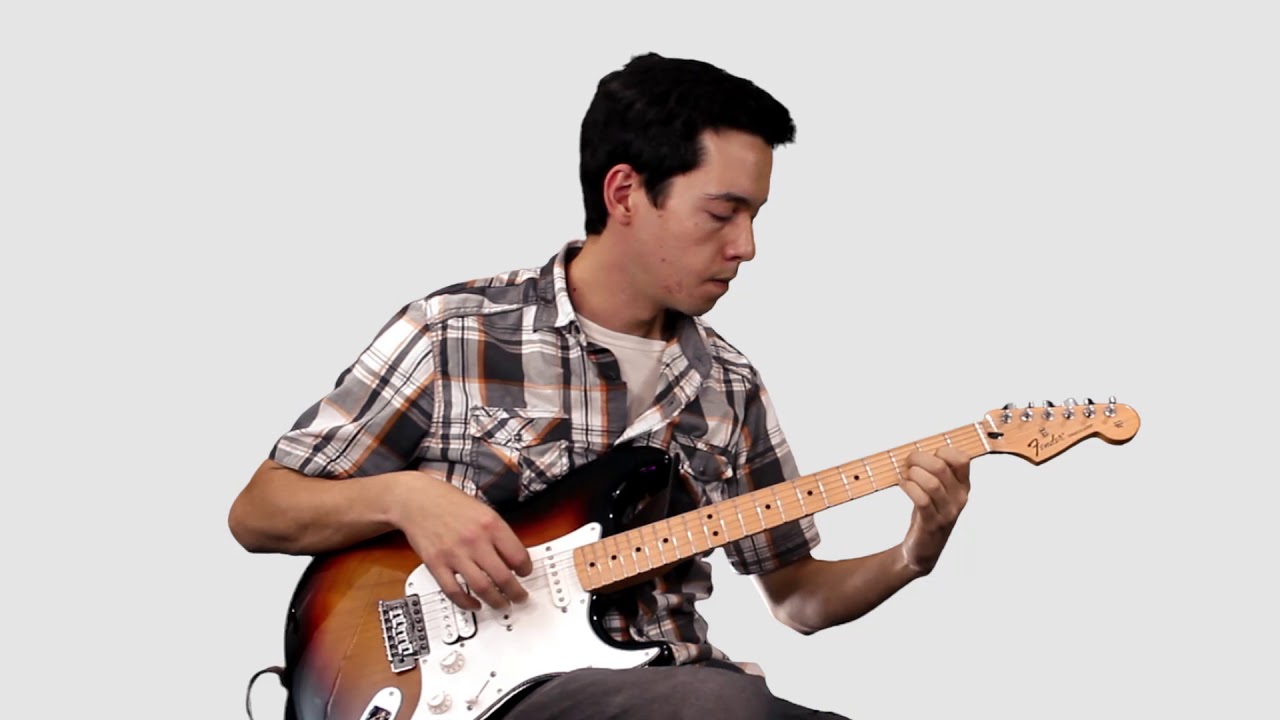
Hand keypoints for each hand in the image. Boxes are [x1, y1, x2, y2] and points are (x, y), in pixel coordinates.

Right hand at [389, 472, 532, 610]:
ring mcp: (454, 553)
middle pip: (503, 577)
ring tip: (502, 604)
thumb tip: (513, 557)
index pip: (518, 556)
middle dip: (516, 593)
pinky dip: (466, 603)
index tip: (526, 574)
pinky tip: (474, 604)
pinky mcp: (436, 564)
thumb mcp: (483, 510)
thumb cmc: (448, 502)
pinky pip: (454, 591)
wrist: (416, 499)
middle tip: (520, 598)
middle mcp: (475, 540)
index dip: (527, 570)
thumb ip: (498, 533)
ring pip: (482, 588)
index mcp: (491, 524)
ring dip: (496, 601)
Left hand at [898, 446, 970, 575]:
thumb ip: (935, 471)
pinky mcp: (932, 523)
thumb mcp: (939, 492)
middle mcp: (959, 498)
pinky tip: (902, 485)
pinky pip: (921, 500)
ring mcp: (947, 512)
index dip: (942, 451)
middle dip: (919, 459)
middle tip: (907, 461)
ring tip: (905, 475)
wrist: (924, 549)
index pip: (962, 459)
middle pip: (941, 467)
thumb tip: (917, 449)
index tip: (926, 454)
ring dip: (912, 474)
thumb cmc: (928, 513)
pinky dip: (909, 487)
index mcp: (963, 486)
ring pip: (931, 482)